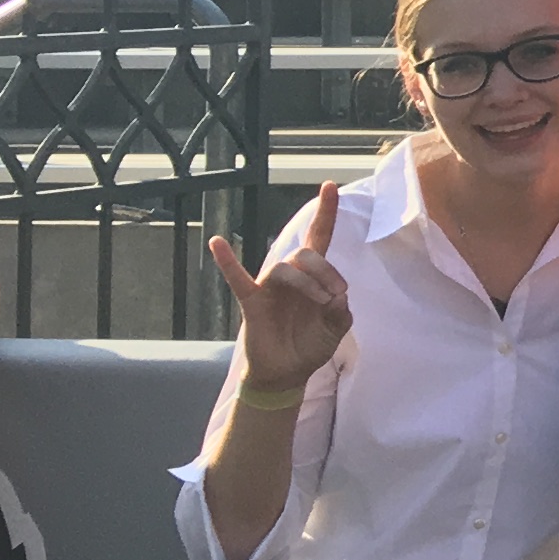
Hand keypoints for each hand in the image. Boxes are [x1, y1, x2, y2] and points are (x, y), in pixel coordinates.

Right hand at [208, 183, 349, 386]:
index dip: (326, 212)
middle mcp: (291, 276)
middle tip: (335, 294)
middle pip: (306, 253)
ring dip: (307, 281)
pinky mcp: (252, 302)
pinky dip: (227, 261)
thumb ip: (341, 312)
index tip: (330, 186)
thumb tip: (338, 296)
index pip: (320, 237)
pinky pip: (236, 278)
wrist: (289, 373)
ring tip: (320, 301)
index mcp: (314, 277)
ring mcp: (269, 287)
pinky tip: (216, 243)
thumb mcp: (336, 328)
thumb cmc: (311, 345)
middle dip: (326, 270)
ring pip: (285, 267)